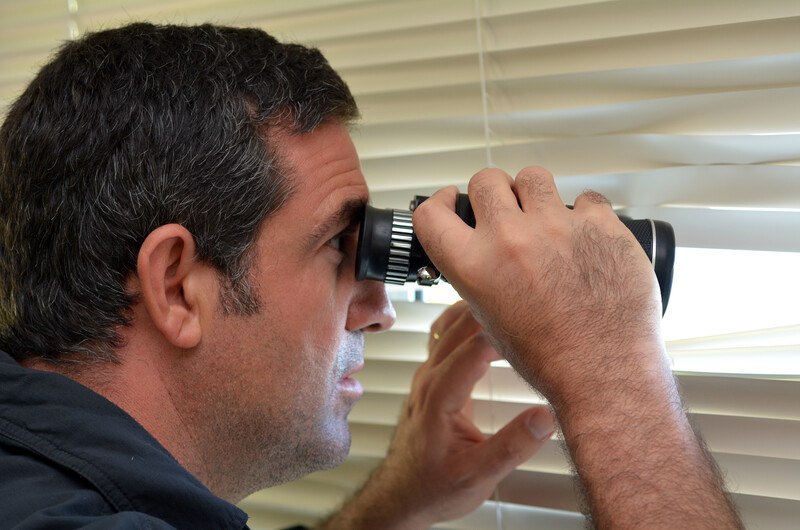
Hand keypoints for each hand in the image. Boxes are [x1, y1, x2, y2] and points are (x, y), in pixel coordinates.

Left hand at [317, 301, 553, 529]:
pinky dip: (468, 321)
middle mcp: (429, 378)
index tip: (537, 330)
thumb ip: (512, 447)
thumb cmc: (436, 487)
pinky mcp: (433, 375)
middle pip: (460, 326)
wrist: (404, 493)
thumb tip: (545, 417)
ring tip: (517, 312)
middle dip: (495, 314)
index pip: (473, 349)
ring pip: (450, 325)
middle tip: (534, 313)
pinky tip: (490, 321)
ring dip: (480, 313)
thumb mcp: (478, 476)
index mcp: (438, 398)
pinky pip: (446, 334)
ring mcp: (428, 373)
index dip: (505, 334)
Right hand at [412, 167, 742, 527]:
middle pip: (486, 180)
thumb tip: (483, 252)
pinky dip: (585, 214)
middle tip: (506, 209)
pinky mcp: (599, 225)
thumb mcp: (491, 319)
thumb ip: (480, 277)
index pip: (431, 214)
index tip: (451, 200)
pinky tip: (586, 237)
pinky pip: (586, 199)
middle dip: (492, 191)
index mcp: (475, 266)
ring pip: (533, 176)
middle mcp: (510, 239)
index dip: (439, 202)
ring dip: (534, 192)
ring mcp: (556, 226)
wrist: (605, 371)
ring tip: (546, 216)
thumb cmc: (551, 358)